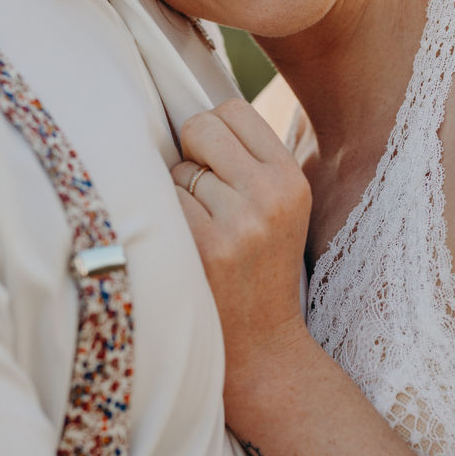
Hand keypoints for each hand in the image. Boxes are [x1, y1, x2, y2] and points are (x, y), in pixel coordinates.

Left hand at [172, 99, 312, 423]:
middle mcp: (270, 195)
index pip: (232, 109)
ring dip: (177, 194)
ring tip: (201, 232)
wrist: (262, 347)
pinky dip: (165, 218)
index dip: (212, 132)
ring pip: (178, 169)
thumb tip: (189, 108)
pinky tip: (185, 247)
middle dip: (191, 155)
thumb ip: (247, 158)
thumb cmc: (258, 266)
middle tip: (203, 198)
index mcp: (291, 179)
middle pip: (200, 127)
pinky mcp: (205, 248)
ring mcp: (238, 222)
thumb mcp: (276, 207)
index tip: (215, 165)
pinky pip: (164, 200)